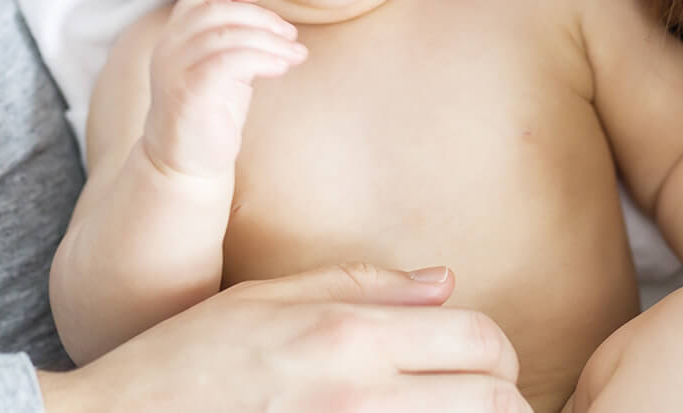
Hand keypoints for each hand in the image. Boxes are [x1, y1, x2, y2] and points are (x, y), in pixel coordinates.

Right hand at [39, 264, 527, 411]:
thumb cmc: (184, 365)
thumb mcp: (264, 301)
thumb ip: (362, 286)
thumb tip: (446, 281)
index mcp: (348, 338)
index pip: (482, 340)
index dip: (491, 349)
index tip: (473, 360)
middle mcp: (363, 397)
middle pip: (496, 401)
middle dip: (497, 398)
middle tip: (470, 400)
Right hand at [142, 0, 304, 178]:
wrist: (185, 163)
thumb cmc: (210, 113)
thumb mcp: (222, 68)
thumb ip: (234, 42)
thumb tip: (272, 23)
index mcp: (174, 38)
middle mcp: (168, 48)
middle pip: (218, 12)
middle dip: (261, 18)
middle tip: (291, 34)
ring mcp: (174, 69)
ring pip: (227, 35)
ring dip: (269, 40)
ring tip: (296, 53)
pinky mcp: (189, 92)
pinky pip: (229, 62)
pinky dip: (261, 58)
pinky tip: (281, 66)